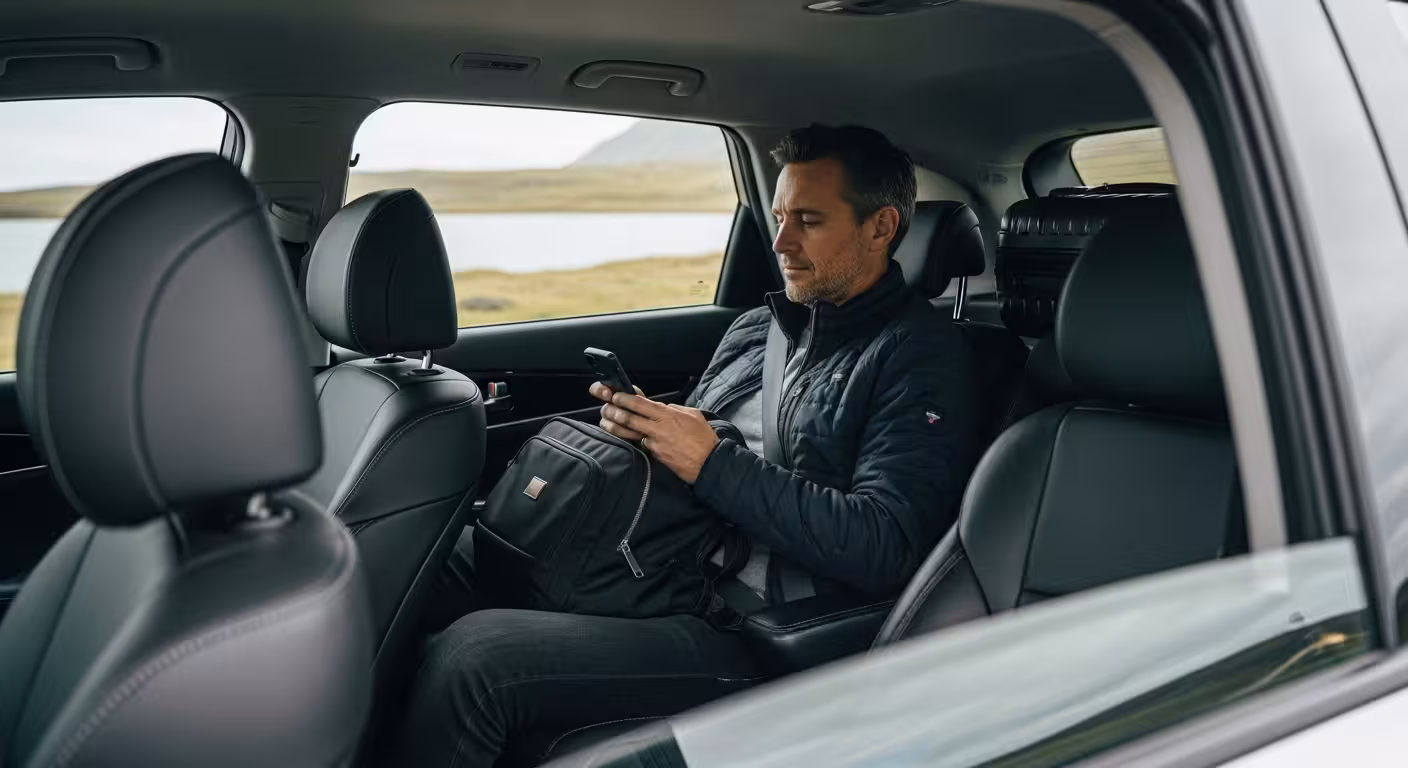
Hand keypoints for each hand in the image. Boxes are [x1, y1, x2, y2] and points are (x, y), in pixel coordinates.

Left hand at [589, 382, 718, 483]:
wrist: (710, 463)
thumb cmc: (704, 439)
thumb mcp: (693, 415)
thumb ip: (675, 409)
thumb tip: (662, 407)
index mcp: (669, 415)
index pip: (641, 404)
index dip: (625, 399)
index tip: (616, 396)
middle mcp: (659, 428)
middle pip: (629, 418)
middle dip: (614, 412)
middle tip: (605, 408)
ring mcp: (656, 444)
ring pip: (630, 433)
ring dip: (614, 427)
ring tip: (605, 422)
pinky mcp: (656, 456)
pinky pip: (641, 446)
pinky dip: (632, 441)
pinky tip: (624, 438)